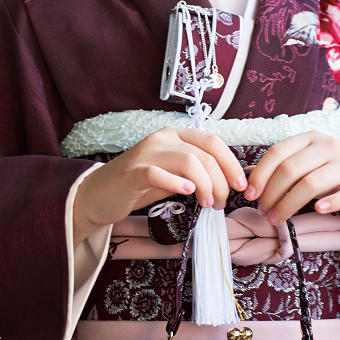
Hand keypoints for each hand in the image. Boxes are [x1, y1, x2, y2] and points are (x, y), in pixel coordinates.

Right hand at [73, 128, 247, 244]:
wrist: (98, 195)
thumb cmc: (138, 186)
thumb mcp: (172, 175)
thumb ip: (195, 173)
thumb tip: (229, 182)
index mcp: (175, 135)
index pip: (213, 142)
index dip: (232, 163)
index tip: (241, 186)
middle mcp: (162, 138)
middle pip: (205, 154)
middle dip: (222, 181)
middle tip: (221, 203)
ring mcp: (146, 153)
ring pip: (189, 162)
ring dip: (206, 186)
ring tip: (207, 204)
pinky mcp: (132, 172)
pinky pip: (159, 173)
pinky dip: (178, 184)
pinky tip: (188, 194)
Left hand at [243, 131, 339, 247]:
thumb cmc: (332, 177)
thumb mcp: (307, 166)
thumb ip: (280, 168)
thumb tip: (245, 176)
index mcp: (310, 138)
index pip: (278, 152)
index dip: (260, 174)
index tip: (249, 195)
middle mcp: (329, 146)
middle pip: (291, 169)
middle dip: (271, 193)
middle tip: (263, 212)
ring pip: (311, 183)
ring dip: (289, 204)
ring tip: (277, 219)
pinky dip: (329, 203)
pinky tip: (317, 211)